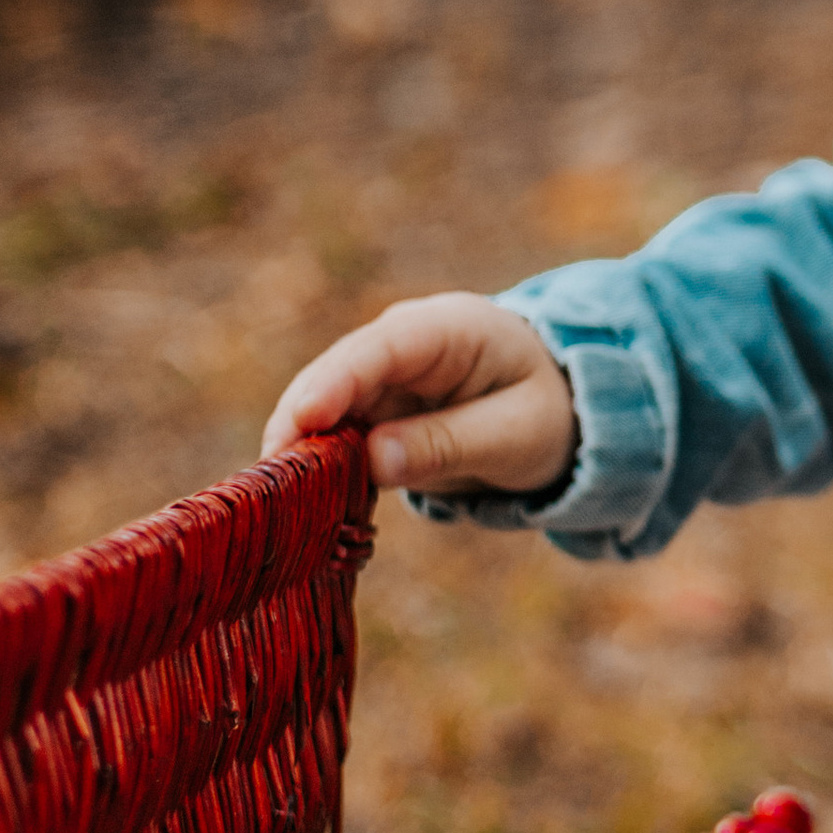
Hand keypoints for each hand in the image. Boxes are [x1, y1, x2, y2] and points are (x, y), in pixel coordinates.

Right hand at [262, 292, 577, 498]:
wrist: (563, 410)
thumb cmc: (550, 413)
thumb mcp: (516, 436)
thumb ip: (449, 444)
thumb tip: (374, 460)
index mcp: (449, 329)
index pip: (381, 348)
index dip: (336, 383)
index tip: (302, 420)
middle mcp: (403, 342)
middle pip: (335, 377)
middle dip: (299, 423)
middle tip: (269, 480)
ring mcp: (381, 376)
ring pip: (324, 409)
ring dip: (301, 451)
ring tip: (274, 500)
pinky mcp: (372, 410)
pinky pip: (335, 436)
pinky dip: (318, 466)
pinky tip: (298, 503)